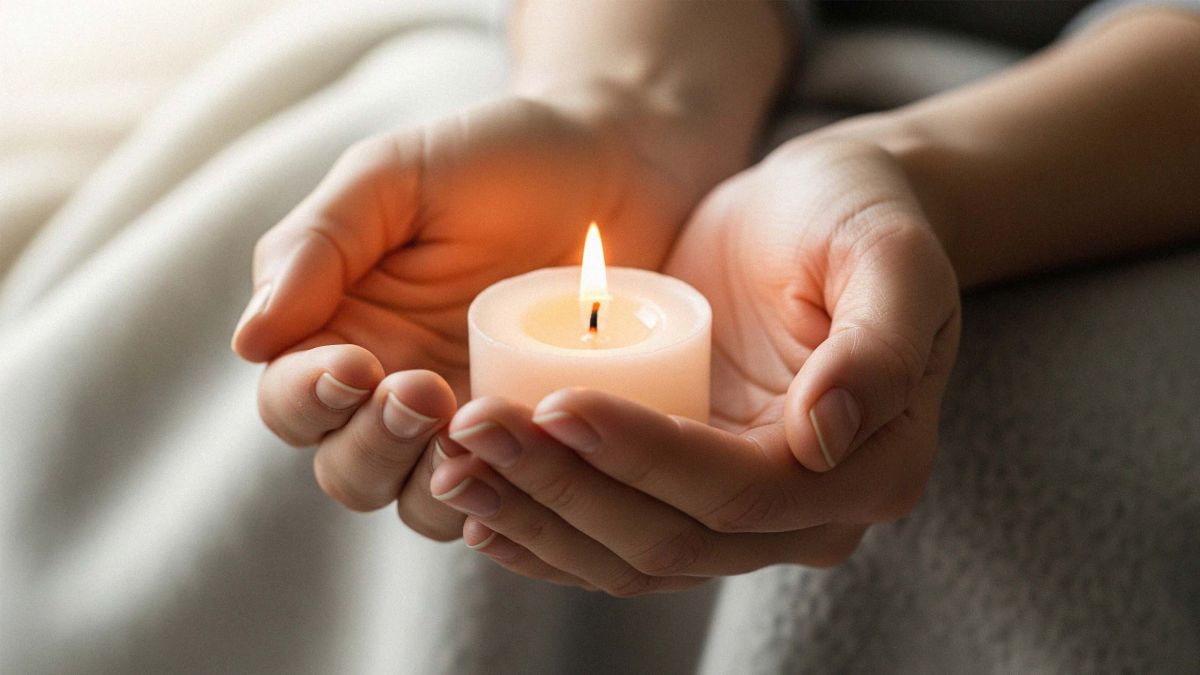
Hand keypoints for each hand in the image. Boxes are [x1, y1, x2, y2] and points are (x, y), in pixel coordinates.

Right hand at [230, 94, 699, 538]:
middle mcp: (393, 392)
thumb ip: (318, 244)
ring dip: (435, 482)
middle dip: (375, 444)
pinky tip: (528, 466)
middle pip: (346, 469)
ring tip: (475, 426)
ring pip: (419, 502)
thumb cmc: (496, 158)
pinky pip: (506, 502)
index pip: (290, 398)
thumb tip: (249, 339)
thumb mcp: (395, 176)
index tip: (356, 366)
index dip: (309, 397)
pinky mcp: (536, 441)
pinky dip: (507, 500)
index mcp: (340, 331)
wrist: (616, 163)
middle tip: (423, 389)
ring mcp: (468, 424)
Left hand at [429, 137, 960, 592]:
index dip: (645, 460)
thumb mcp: (887, 255)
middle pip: (671, 538)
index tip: (559, 406)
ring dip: (537, 521)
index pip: (740, 491)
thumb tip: (825, 437)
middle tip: (475, 431)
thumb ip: (876, 344)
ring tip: (453, 467)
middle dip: (564, 492)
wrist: (821, 210)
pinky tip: (479, 511)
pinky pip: (612, 542)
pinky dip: (544, 536)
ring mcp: (743, 516)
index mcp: (872, 468)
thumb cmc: (856, 216)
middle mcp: (808, 514)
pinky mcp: (687, 493)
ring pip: (631, 556)